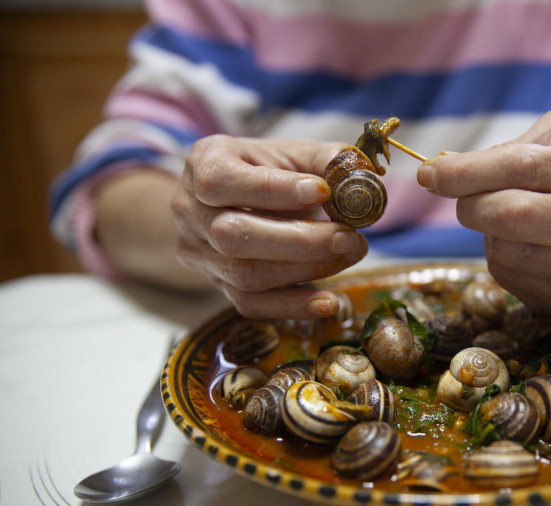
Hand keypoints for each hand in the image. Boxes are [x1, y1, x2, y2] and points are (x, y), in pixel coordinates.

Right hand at [172, 135, 367, 318]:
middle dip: (300, 241)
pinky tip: (328, 301)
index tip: (324, 192)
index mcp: (204, 163)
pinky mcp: (218, 285)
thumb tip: (360, 174)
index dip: (274, 191)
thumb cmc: (268, 171)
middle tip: (349, 236)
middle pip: (233, 237)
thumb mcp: (293, 153)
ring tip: (350, 254)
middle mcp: (189, 210)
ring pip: (244, 275)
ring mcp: (199, 253)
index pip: (222, 181)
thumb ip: (326, 160)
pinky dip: (293, 306)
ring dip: (306, 269)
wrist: (237, 201)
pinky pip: (251, 305)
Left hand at [417, 109, 550, 321]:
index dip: (469, 172)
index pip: (526, 168)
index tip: (429, 175)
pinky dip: (506, 261)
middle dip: (472, 204)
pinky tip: (532, 249)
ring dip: (492, 235)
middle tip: (466, 199)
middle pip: (514, 217)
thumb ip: (511, 147)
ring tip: (520, 222)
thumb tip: (444, 172)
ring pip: (506, 252)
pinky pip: (512, 281)